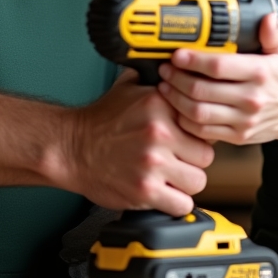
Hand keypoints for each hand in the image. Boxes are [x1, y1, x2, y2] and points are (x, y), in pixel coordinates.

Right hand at [63, 70, 214, 215]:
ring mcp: (153, 163)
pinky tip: (165, 194)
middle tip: (180, 160)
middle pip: (206, 154)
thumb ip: (155, 80)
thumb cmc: (99, 121)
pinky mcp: (145, 191)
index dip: (198, 132)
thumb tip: (176, 73)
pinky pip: (181, 204)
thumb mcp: (128, 87)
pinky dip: (176, 203)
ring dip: (186, 183)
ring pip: (198, 180)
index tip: (189, 138)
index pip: (202, 122)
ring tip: (172, 178)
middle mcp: (159, 132)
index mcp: (160, 104)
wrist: (71, 147)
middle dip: (194, 159)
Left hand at [157, 13, 277, 145]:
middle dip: (177, 78)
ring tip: (165, 86)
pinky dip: (184, 120)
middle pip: (203, 90)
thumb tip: (267, 17)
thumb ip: (271, 34)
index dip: (193, 60)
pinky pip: (203, 131)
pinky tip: (176, 107)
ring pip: (199, 113)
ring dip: (176, 99)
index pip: (219, 67)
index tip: (177, 54)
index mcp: (260, 73)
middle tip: (165, 68)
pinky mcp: (237, 137)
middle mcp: (251, 98)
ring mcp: (243, 120)